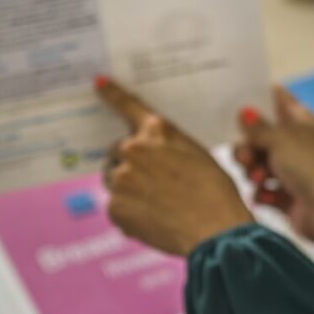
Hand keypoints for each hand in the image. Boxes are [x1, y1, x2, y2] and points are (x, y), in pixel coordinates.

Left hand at [96, 77, 253, 255]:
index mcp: (156, 131)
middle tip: (154, 184)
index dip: (112, 93)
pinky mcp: (114, 207)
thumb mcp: (197, 155)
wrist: (216, 231)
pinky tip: (154, 221)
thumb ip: (167, 148)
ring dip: (128, 189)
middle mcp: (133, 149)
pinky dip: (129, 214)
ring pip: (115, 180)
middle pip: (118, 151)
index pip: (128, 105)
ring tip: (158, 206)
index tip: (97, 82)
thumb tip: (151, 157)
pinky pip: (116, 207)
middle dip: (129, 163)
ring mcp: (121, 178)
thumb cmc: (215, 193)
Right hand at [235, 85, 313, 245]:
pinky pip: (264, 191)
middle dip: (248, 148)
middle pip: (261, 138)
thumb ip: (258, 128)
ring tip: (259, 179)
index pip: (280, 101)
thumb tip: (244, 112)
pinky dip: (263, 194)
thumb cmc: (310, 167)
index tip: (239, 102)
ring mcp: (293, 172)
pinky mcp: (288, 197)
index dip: (261, 98)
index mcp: (303, 123)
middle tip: (246, 157)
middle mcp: (298, 145)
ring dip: (254, 172)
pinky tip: (268, 197)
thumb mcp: (280, 139)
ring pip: (259, 165)